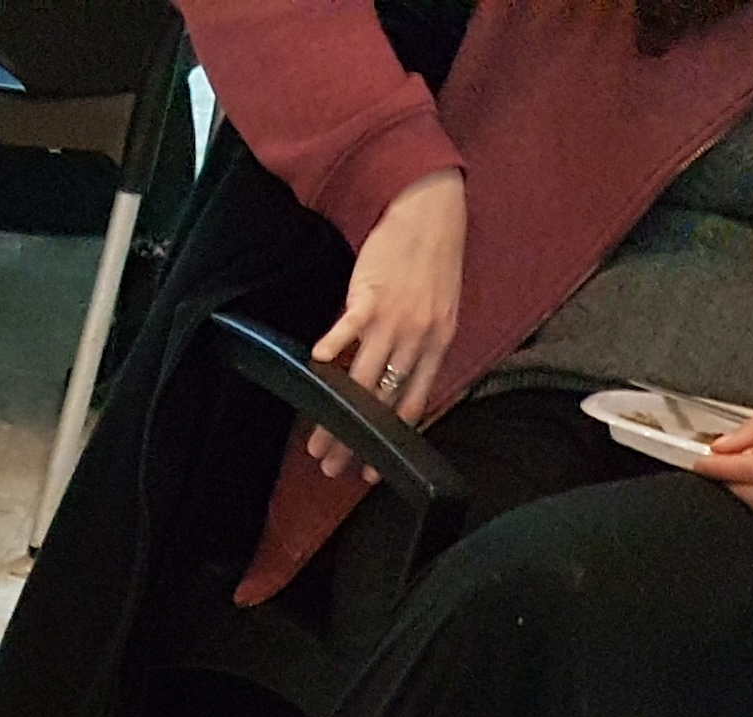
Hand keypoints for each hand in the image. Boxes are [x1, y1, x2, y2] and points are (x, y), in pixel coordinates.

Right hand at [306, 168, 463, 476]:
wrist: (429, 212)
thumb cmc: (432, 260)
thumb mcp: (439, 309)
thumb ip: (418, 345)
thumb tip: (390, 379)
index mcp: (438, 343)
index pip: (413, 403)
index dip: (391, 439)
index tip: (369, 468)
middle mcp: (418, 337)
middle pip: (382, 402)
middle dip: (354, 438)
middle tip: (331, 465)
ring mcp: (394, 318)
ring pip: (362, 380)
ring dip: (334, 412)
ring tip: (313, 439)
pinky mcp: (371, 295)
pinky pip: (347, 331)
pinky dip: (330, 350)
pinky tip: (314, 367)